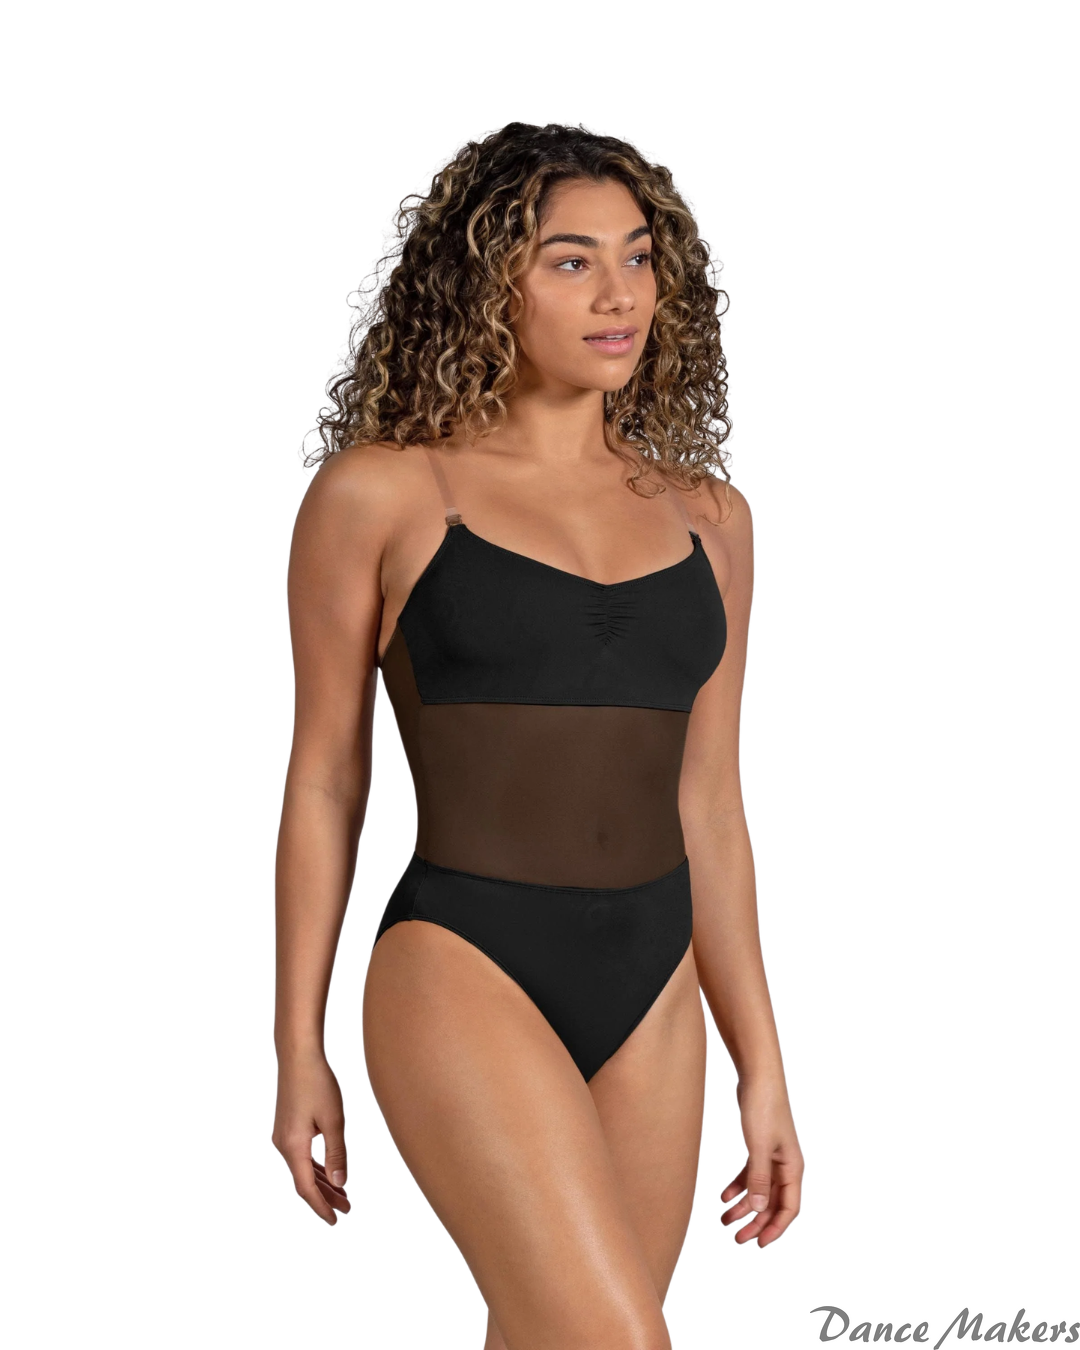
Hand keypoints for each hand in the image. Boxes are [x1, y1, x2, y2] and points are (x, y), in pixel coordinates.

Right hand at [272, 1050, 351, 1224]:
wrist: (298, 1056)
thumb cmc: (317, 1083)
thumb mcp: (334, 1120)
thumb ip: (337, 1154)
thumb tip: (342, 1184)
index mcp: (293, 1147)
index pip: (306, 1188)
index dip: (321, 1207)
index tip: (335, 1220)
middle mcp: (283, 1145)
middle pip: (304, 1181)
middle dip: (325, 1197)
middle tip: (347, 1209)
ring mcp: (283, 1136)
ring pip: (303, 1168)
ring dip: (322, 1182)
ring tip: (344, 1195)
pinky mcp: (287, 1127)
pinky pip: (301, 1156)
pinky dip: (316, 1167)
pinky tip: (330, 1172)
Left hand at [721, 1077, 802, 1246]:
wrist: (758, 1077)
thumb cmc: (764, 1108)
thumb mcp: (760, 1147)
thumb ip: (759, 1179)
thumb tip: (758, 1209)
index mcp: (793, 1168)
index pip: (790, 1208)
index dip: (776, 1228)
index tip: (759, 1244)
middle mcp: (786, 1166)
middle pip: (773, 1204)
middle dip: (756, 1223)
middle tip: (736, 1238)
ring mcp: (774, 1157)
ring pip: (760, 1191)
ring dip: (744, 1207)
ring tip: (723, 1220)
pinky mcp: (760, 1148)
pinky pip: (751, 1175)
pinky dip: (738, 1186)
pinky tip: (723, 1195)